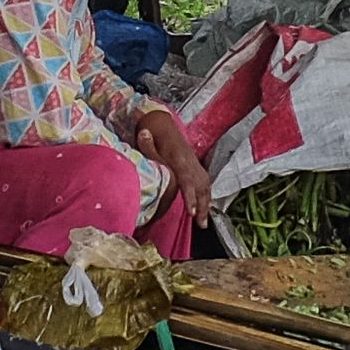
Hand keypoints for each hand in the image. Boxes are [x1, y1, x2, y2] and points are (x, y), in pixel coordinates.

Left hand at [132, 108, 213, 229]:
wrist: (161, 125)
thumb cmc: (153, 135)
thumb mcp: (147, 138)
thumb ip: (146, 142)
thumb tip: (143, 133)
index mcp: (178, 157)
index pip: (187, 180)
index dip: (190, 196)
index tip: (191, 212)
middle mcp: (190, 162)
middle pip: (201, 186)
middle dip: (202, 206)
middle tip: (200, 224)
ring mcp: (195, 164)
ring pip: (205, 186)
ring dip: (205, 204)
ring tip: (202, 223)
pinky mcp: (195, 166)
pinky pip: (205, 184)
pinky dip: (205, 197)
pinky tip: (204, 209)